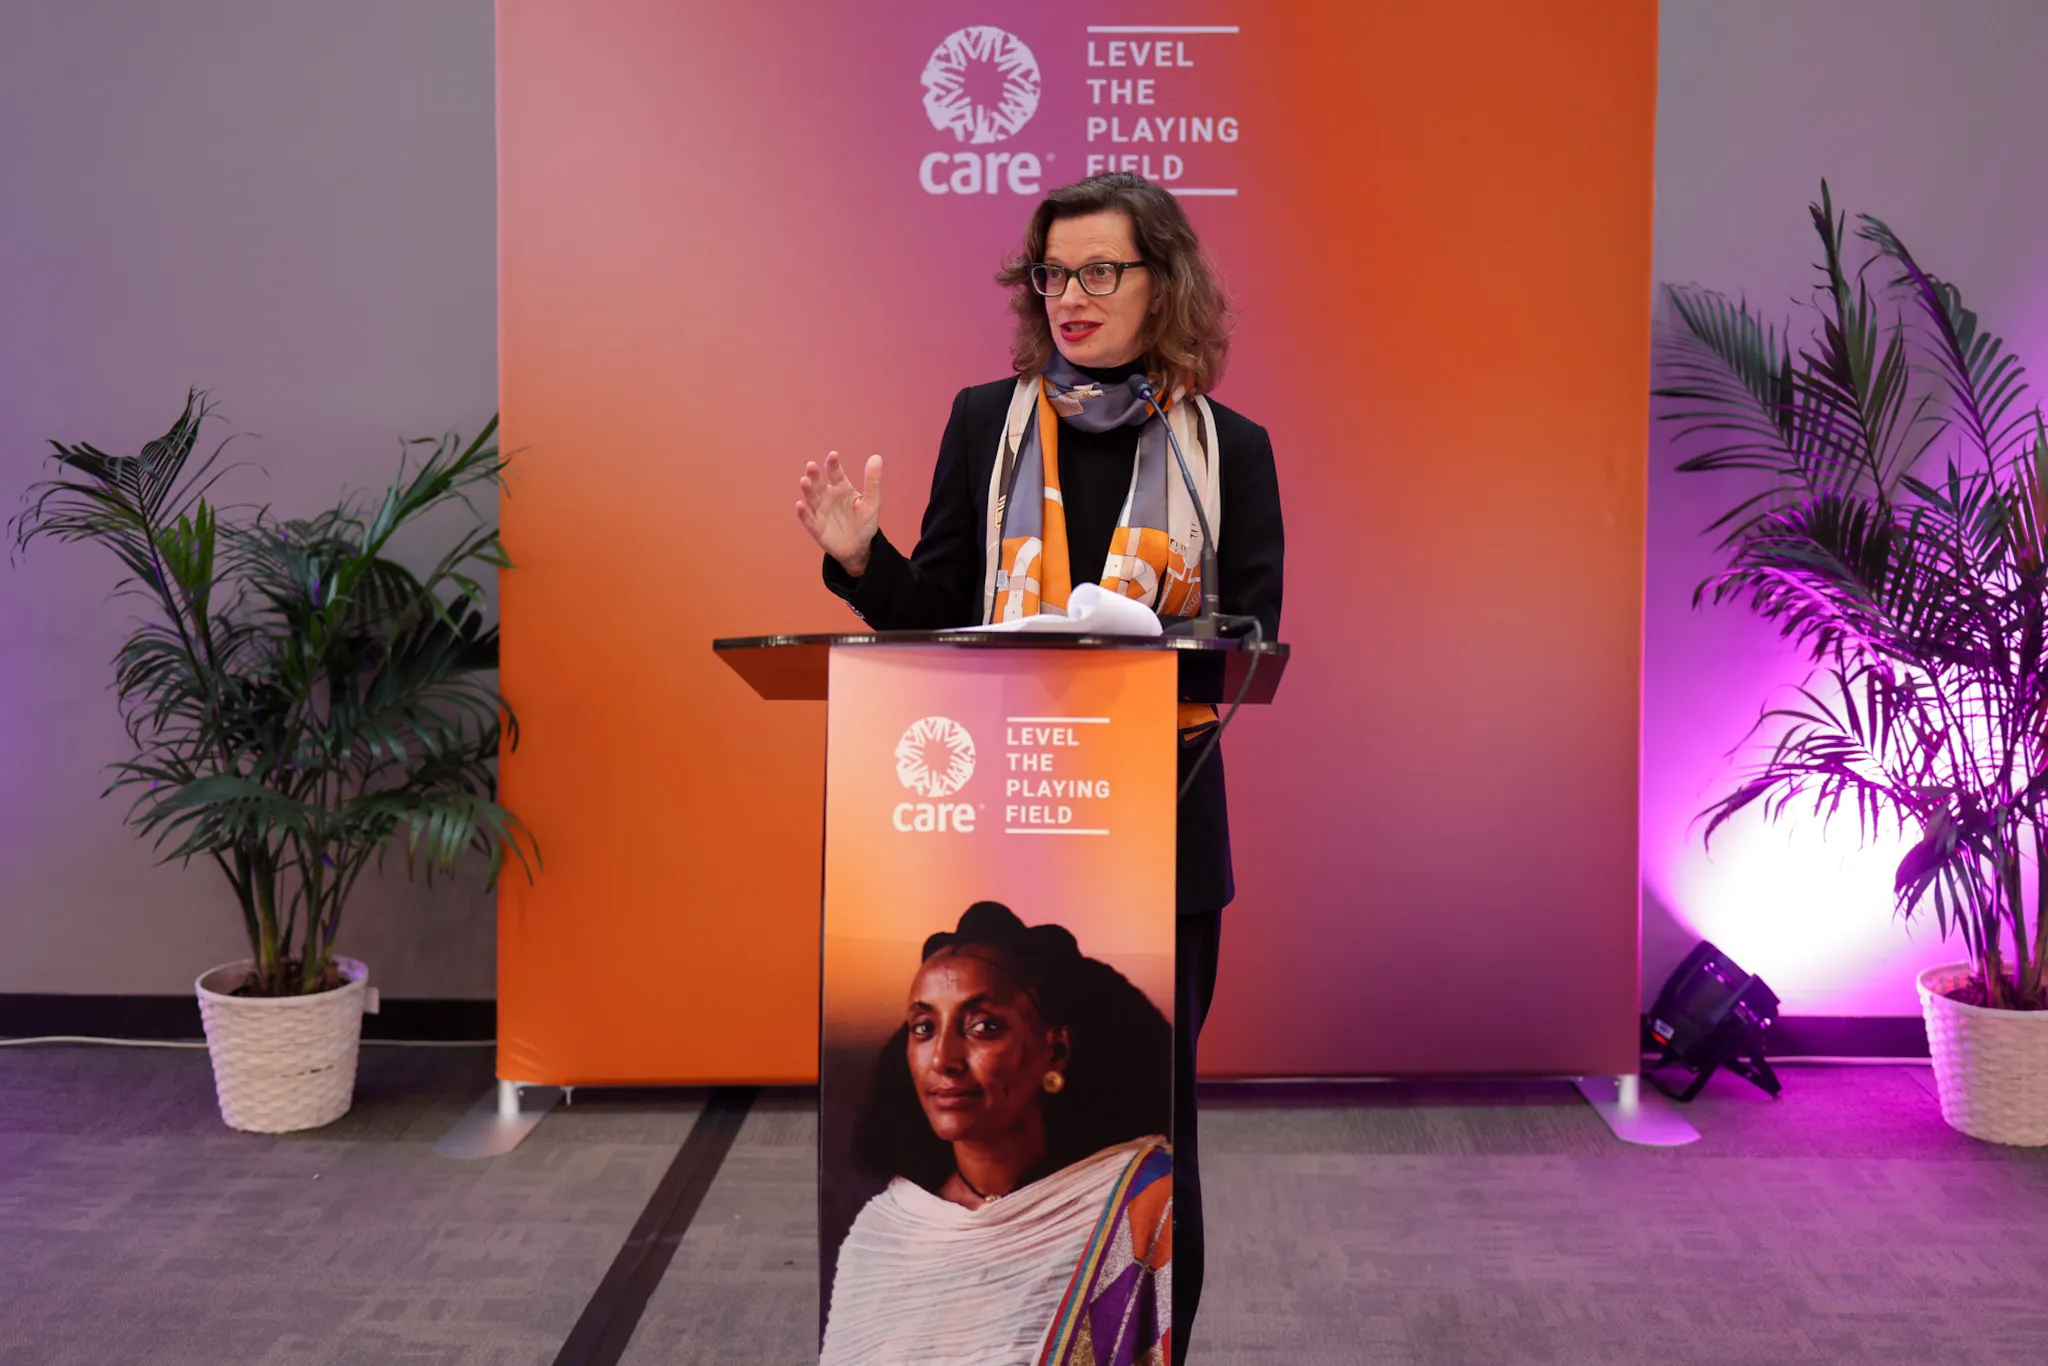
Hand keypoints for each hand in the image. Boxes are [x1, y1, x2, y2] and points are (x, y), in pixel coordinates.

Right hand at [796, 450, 882, 576]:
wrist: (859, 548)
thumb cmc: (864, 523)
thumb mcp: (872, 502)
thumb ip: (872, 481)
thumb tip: (876, 457)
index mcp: (842, 488)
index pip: (835, 473)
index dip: (833, 464)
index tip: (833, 455)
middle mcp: (828, 496)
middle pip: (819, 483)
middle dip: (814, 474)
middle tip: (811, 465)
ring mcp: (820, 511)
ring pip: (811, 498)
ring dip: (807, 489)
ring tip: (804, 481)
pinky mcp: (816, 526)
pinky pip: (808, 518)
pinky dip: (803, 512)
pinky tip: (800, 505)